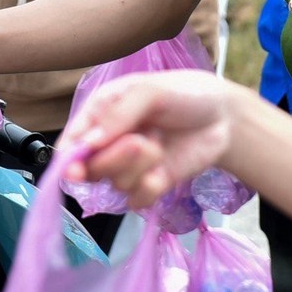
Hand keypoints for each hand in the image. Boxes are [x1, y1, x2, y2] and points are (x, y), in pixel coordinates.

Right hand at [66, 70, 237, 206]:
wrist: (222, 116)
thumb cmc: (183, 93)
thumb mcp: (150, 91)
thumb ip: (118, 114)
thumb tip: (88, 143)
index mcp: (100, 114)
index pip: (71, 143)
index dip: (69, 160)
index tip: (76, 171)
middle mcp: (109, 143)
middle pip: (90, 170)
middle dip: (114, 159)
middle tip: (138, 142)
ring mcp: (128, 166)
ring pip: (116, 184)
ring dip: (140, 168)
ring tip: (160, 144)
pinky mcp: (149, 185)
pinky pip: (137, 200)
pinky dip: (152, 188)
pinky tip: (165, 170)